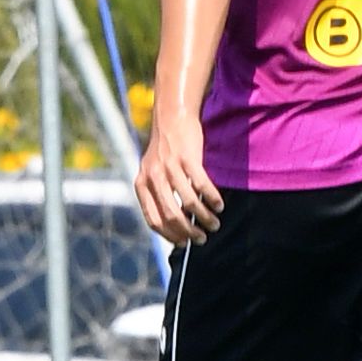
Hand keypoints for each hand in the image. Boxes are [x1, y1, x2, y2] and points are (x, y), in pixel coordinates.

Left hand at [137, 111, 223, 245]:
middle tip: (201, 239)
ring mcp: (169, 167)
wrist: (171, 118)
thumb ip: (158, 194)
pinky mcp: (187, 158)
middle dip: (188, 232)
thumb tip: (174, 225)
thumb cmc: (165, 150)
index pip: (153, 220)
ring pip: (188, 203)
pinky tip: (220, 205)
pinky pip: (201, 185)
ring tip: (214, 223)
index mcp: (141, 184)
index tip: (183, 243)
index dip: (169, 235)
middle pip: (171, 215)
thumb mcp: (153, 172)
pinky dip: (212, 198)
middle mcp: (153, 177)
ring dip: (204, 217)